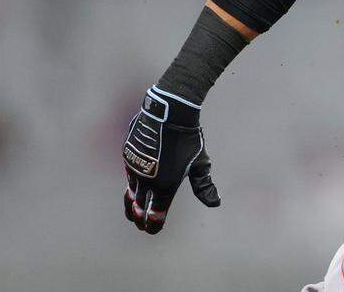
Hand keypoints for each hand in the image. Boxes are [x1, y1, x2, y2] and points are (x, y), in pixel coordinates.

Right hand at [123, 86, 219, 233]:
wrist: (169, 114)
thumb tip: (215, 203)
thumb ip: (204, 186)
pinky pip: (129, 175)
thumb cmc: (189, 139)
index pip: (156, 215)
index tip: (153, 229)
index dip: (154, 225)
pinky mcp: (127, 156)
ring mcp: (135, 169)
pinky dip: (132, 183)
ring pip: (130, 193)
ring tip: (134, 211)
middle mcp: (147, 181)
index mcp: (166, 186)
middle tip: (141, 225)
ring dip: (132, 204)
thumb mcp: (201, 163)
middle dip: (140, 219)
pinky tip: (134, 186)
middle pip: (139, 208)